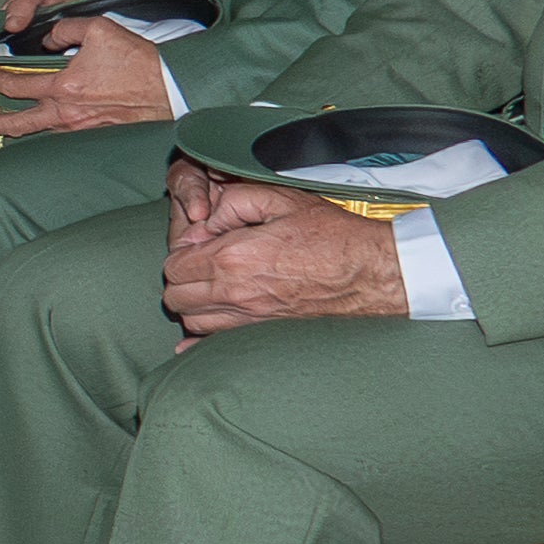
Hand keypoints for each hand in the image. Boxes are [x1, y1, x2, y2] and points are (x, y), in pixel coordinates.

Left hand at [0, 15, 174, 136]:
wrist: (171, 89)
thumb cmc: (138, 59)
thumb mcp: (100, 29)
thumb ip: (65, 29)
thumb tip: (45, 37)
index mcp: (64, 86)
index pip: (14, 83)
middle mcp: (66, 112)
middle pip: (16, 121)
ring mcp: (79, 128)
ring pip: (35, 134)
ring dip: (8, 134)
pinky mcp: (92, 135)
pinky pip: (55, 138)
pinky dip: (36, 137)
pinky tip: (29, 136)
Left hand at [162, 159, 407, 333]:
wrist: (370, 271)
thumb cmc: (330, 233)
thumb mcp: (281, 199)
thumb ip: (232, 203)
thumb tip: (202, 224)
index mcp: (232, 257)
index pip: (174, 266)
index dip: (181, 253)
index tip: (198, 244)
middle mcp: (235, 293)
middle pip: (175, 296)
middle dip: (181, 279)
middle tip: (200, 264)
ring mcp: (249, 318)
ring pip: (191, 321)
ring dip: (193, 304)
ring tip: (211, 286)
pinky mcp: (263, 332)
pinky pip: (214, 344)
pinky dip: (199, 340)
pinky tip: (193, 339)